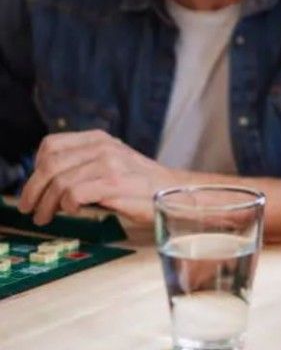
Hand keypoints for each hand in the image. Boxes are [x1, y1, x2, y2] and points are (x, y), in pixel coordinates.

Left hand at [17, 130, 187, 224]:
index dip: (35, 169)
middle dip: (33, 191)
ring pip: (59, 182)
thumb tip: (47, 183)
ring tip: (46, 217)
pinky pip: (74, 194)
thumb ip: (85, 164)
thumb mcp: (113, 162)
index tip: (33, 188)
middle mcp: (103, 147)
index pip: (51, 145)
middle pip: (50, 165)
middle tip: (30, 208)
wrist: (176, 192)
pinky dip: (67, 205)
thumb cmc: (143, 184)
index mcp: (99, 139)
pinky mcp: (115, 184)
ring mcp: (110, 164)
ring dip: (47, 204)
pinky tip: (72, 211)